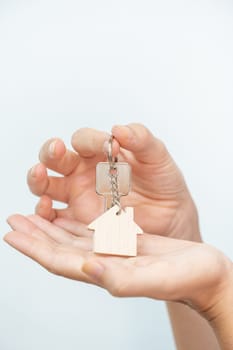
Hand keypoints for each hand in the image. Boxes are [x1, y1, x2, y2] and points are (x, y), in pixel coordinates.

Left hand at [5, 214, 231, 321]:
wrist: (208, 273)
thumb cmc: (190, 278)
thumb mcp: (158, 277)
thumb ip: (122, 278)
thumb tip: (87, 269)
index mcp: (106, 272)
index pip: (59, 261)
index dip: (34, 248)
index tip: (11, 233)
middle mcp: (103, 262)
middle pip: (59, 249)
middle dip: (34, 235)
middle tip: (12, 218)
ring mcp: (113, 252)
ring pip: (71, 238)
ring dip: (49, 226)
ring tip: (30, 214)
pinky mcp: (124, 242)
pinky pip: (90, 231)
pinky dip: (73, 223)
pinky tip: (64, 215)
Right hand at [27, 124, 199, 240]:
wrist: (171, 217)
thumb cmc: (163, 183)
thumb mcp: (158, 157)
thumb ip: (141, 139)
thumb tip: (119, 128)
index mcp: (101, 152)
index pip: (84, 139)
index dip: (91, 140)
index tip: (110, 146)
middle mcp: (84, 171)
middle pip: (56, 158)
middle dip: (50, 152)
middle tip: (56, 149)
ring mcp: (78, 195)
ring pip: (46, 184)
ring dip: (37, 178)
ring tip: (39, 174)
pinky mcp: (77, 220)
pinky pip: (52, 216)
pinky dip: (43, 213)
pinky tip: (45, 208)